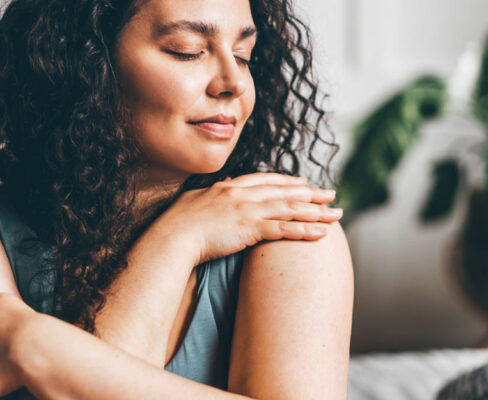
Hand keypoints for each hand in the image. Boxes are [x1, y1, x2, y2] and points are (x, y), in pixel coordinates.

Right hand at [150, 172, 341, 264]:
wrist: (172, 236)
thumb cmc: (178, 222)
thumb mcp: (195, 200)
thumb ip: (211, 192)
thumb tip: (222, 182)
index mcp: (229, 186)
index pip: (265, 180)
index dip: (287, 182)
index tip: (303, 183)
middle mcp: (243, 194)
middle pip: (284, 192)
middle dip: (311, 194)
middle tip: (331, 195)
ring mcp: (248, 210)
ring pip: (290, 209)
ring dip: (316, 212)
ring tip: (336, 215)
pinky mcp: (250, 228)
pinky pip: (284, 229)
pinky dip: (305, 230)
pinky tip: (322, 233)